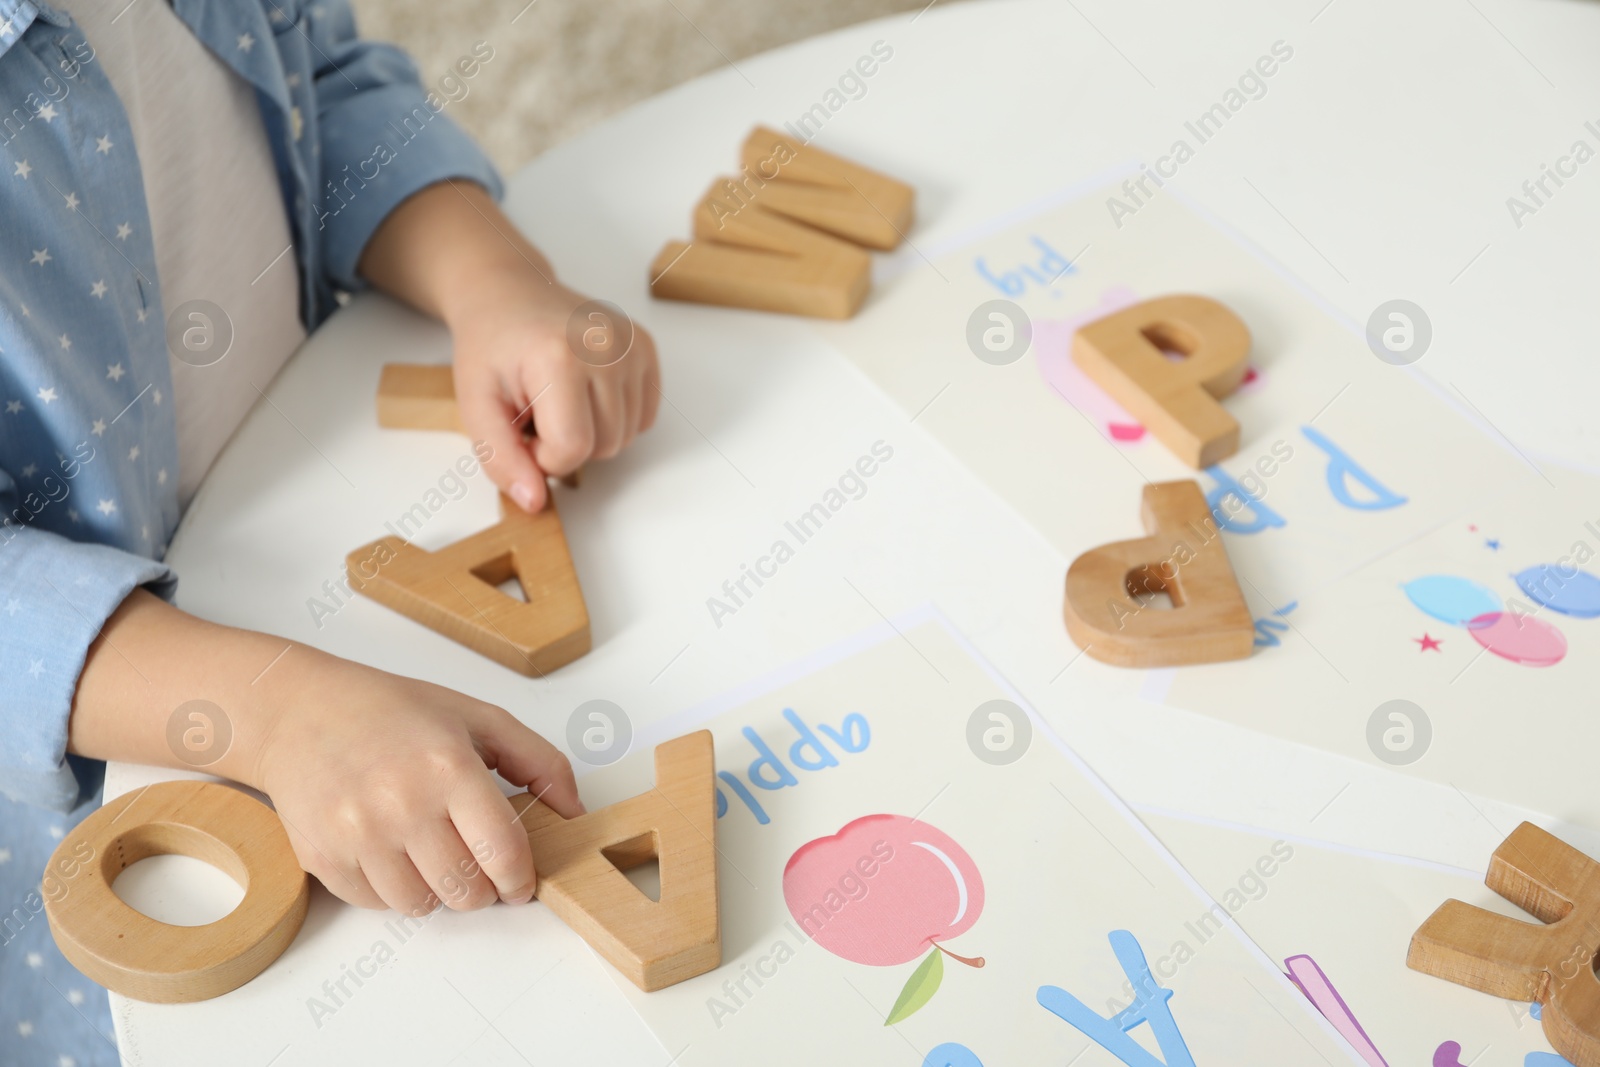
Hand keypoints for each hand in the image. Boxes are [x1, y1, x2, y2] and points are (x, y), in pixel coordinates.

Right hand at [251, 654, 583, 915]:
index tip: (521, 883)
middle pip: (466, 890)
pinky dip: (393, 890)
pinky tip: (393, 853)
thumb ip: (538, 761)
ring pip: (422, 904)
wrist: (300, 713)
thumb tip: (574, 810)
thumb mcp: (478, 717)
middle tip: (479, 870)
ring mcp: (358, 834)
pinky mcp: (323, 856)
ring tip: (432, 854)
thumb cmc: (393, 713)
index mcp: (449, 766)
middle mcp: (402, 803)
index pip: (503, 851)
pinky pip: (377, 904)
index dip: (521, 878)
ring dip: (438, 892)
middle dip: (483, 890)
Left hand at [447, 268, 659, 512]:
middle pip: (605, 446)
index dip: (542, 457)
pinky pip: (642, 416)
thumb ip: (501, 459)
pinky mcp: (646, 347)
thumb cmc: (489, 348)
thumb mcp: (477, 406)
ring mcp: (631, 345)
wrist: (507, 294)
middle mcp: (606, 346)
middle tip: (537, 412)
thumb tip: (534, 503)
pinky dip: (613, 418)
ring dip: (591, 433)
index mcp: (559, 356)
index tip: (521, 430)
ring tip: (559, 401)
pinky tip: (585, 392)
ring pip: (626, 437)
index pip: (572, 449)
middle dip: (566, 446)